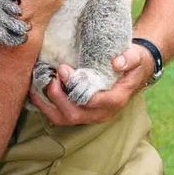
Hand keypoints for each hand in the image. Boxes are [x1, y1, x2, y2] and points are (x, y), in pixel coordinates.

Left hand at [29, 44, 154, 124]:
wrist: (134, 69)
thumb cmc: (134, 61)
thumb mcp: (137, 55)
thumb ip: (130, 58)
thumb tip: (117, 62)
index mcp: (115, 99)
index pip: (93, 102)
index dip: (76, 88)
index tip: (64, 69)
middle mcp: (101, 112)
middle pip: (74, 114)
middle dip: (57, 96)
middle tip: (51, 74)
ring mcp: (90, 114)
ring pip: (63, 118)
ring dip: (47, 103)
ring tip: (38, 82)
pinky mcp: (81, 110)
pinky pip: (59, 114)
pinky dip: (45, 104)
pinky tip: (36, 87)